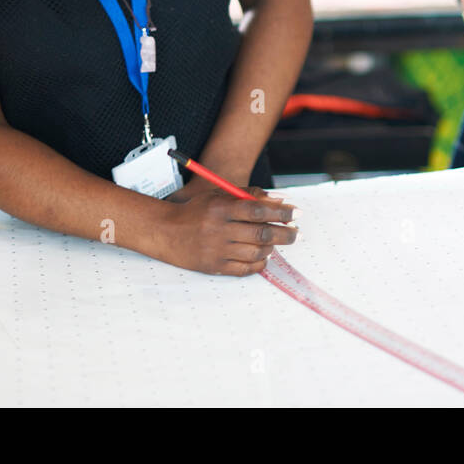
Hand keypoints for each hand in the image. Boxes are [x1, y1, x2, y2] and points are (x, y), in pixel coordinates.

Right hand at [158, 181, 296, 276]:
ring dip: (272, 248)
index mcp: (222, 208)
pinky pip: (245, 269)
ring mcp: (217, 250)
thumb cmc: (198, 210)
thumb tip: (280, 201)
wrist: (166, 231)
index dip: (282, 213)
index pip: (259, 210)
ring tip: (275, 243)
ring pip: (256, 252)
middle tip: (296, 234)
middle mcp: (220, 229)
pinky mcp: (214, 266)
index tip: (297, 214)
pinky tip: (264, 256)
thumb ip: (250, 195)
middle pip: (261, 234)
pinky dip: (260, 263)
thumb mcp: (220, 195)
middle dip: (285, 234)